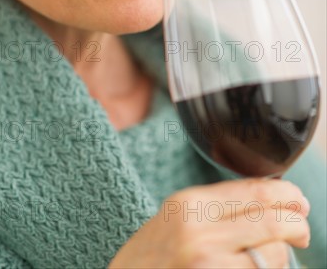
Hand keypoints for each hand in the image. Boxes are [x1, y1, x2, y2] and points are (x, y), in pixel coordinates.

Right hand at [108, 178, 309, 268]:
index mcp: (189, 204)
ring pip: (272, 257)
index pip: (255, 192)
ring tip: (273, 254)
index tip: (299, 200)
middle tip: (301, 229)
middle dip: (296, 226)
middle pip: (271, 223)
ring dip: (281, 256)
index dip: (287, 196)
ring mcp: (208, 267)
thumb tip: (273, 199)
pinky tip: (255, 267)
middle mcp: (198, 234)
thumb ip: (219, 204)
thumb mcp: (179, 214)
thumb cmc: (153, 252)